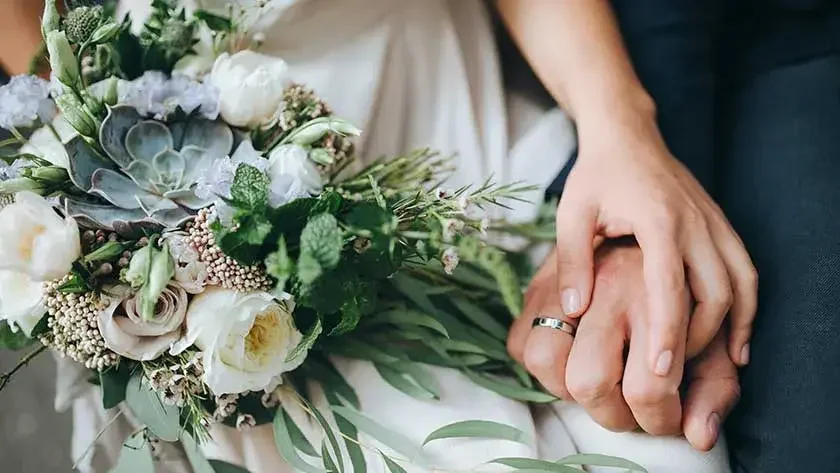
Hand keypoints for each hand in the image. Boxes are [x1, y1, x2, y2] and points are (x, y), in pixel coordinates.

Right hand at [509, 243, 739, 445]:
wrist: (650, 221)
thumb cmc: (685, 296)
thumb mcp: (714, 339)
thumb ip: (715, 388)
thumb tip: (699, 437)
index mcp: (655, 298)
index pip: (647, 387)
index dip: (658, 418)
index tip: (666, 416)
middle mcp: (605, 290)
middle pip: (588, 382)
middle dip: (611, 414)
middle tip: (630, 411)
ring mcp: (565, 286)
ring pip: (541, 358)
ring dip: (565, 388)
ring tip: (597, 385)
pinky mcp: (537, 285)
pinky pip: (518, 342)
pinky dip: (537, 361)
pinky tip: (570, 362)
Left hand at [557, 116, 756, 370]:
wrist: (627, 136)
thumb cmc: (596, 176)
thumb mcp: (572, 214)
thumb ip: (573, 261)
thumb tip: (574, 310)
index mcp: (659, 221)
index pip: (668, 287)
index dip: (666, 333)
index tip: (659, 373)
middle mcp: (696, 224)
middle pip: (714, 293)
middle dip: (698, 339)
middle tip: (675, 377)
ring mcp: (714, 224)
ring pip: (738, 286)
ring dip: (728, 328)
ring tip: (713, 366)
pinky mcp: (721, 226)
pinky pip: (745, 272)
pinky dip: (746, 308)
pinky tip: (736, 340)